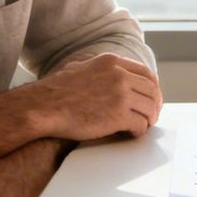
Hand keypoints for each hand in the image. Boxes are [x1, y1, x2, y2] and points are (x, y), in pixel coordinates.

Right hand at [17, 53, 162, 141]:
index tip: (151, 98)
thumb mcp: (78, 67)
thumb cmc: (54, 91)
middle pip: (152, 91)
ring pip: (150, 108)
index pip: (146, 73)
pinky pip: (140, 125)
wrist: (42, 107)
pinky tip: (131, 134)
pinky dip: (139, 131)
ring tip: (142, 126)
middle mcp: (119, 75)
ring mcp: (120, 95)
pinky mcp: (118, 115)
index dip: (152, 88)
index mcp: (111, 62)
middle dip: (154, 105)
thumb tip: (103, 70)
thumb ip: (96, 68)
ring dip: (148, 119)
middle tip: (151, 116)